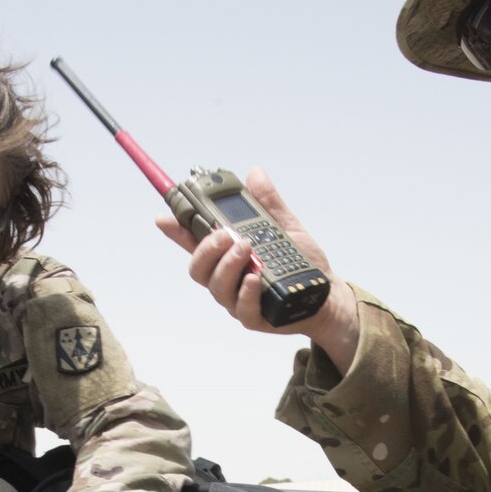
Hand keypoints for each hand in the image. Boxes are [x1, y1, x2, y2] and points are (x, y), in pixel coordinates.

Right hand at [154, 166, 359, 365]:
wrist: (326, 294)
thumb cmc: (302, 263)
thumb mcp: (285, 226)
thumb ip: (268, 203)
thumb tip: (255, 174)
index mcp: (227, 256)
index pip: (195, 242)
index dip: (176, 230)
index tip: (164, 217)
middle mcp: (227, 278)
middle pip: (198, 267)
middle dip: (206, 248)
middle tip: (225, 233)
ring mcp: (238, 299)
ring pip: (217, 286)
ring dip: (228, 264)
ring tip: (246, 247)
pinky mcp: (255, 317)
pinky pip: (242, 307)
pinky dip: (245, 291)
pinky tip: (254, 277)